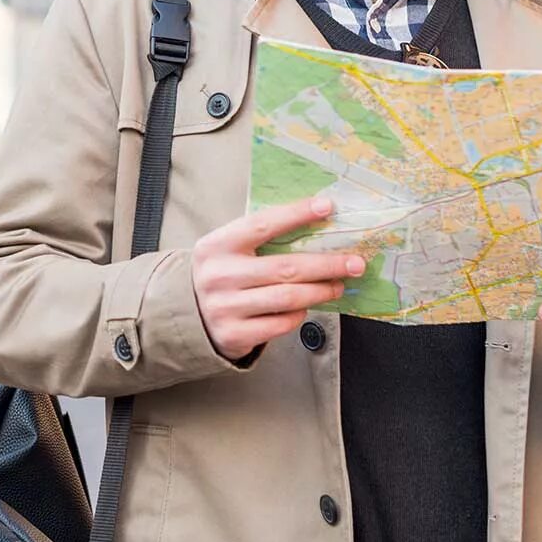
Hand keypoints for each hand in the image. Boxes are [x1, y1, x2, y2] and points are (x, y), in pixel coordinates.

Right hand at [191, 197, 364, 361]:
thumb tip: (315, 227)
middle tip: (354, 263)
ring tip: (338, 286)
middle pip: (285, 268)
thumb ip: (259, 240)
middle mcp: (219, 275)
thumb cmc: (221, 275)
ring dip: (320, 291)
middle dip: (326, 265)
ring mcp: (225, 307)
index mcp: (217, 245)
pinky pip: (281, 323)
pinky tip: (306, 306)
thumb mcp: (227, 251)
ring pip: (288, 297)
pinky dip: (300, 313)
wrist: (188, 316)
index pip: (262, 225)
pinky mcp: (235, 334)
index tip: (327, 207)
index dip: (296, 215)